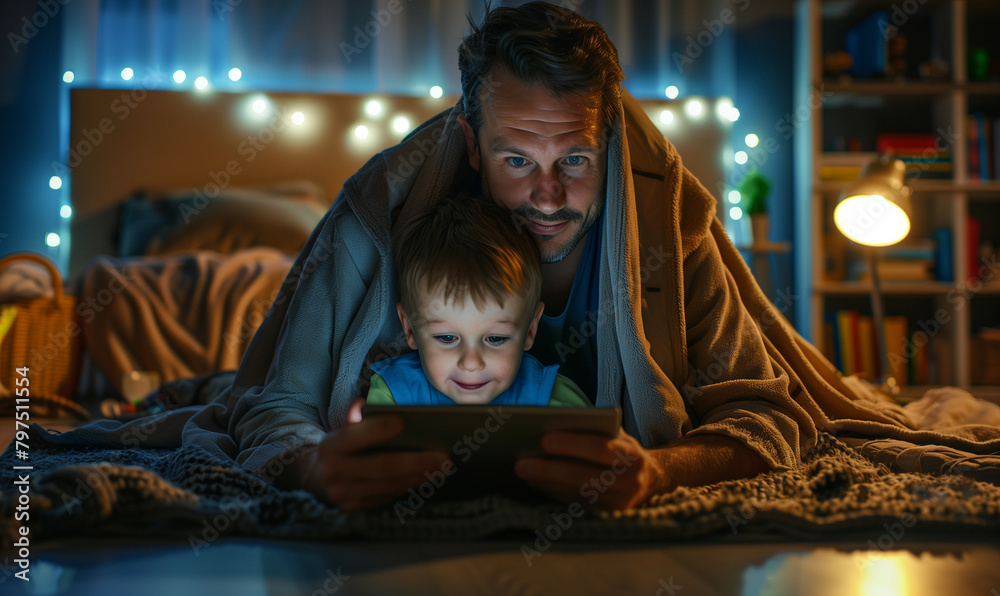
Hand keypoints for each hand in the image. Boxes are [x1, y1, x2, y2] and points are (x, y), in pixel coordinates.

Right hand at [303, 398, 449, 509]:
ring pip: (388, 485)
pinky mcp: (354, 507)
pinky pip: (386, 496)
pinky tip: (425, 478)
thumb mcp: (340, 429)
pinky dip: (408, 487)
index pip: (354, 436)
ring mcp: (344, 493)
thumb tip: (362, 404)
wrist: (313, 477)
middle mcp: (334, 472)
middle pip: (381, 466)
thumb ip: (353, 417)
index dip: (377, 429)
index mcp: (330, 446)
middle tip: (442, 457)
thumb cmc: (338, 447)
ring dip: (418, 477)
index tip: (402, 422)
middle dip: (415, 461)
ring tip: (441, 469)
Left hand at [514, 427, 663, 509]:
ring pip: (576, 492)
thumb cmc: (623, 449)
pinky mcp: (608, 513)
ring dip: (547, 482)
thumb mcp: (616, 434)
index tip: (544, 439)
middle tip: (521, 464)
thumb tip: (553, 426)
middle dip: (549, 469)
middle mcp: (629, 481)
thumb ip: (593, 430)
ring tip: (523, 471)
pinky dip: (554, 491)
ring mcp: (619, 501)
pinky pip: (576, 502)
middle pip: (583, 475)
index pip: (599, 448)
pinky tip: (536, 482)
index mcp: (632, 455)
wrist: (652, 479)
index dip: (572, 444)